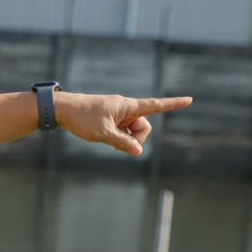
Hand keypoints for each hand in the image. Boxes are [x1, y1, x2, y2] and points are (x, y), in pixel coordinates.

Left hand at [55, 92, 192, 155]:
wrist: (61, 109)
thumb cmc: (82, 118)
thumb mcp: (103, 134)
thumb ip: (123, 143)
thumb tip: (139, 151)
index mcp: (128, 106)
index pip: (155, 105)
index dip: (173, 104)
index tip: (189, 100)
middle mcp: (126, 108)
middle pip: (144, 127)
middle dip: (136, 138)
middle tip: (117, 142)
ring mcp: (118, 114)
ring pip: (132, 131)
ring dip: (124, 139)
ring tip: (105, 136)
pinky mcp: (111, 118)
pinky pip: (122, 131)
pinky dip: (118, 137)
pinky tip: (103, 136)